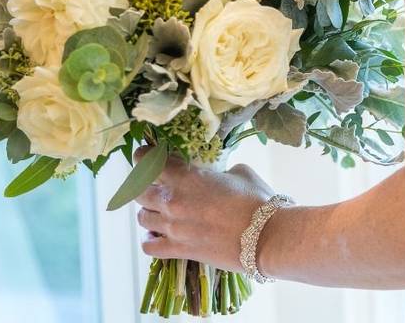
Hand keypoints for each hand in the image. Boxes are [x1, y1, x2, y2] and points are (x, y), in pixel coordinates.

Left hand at [134, 147, 274, 270]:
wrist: (266, 236)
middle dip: (144, 185)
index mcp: (185, 177)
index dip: (144, 156)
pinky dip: (150, 239)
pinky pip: (149, 246)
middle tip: (154, 183)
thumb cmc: (257, 200)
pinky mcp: (179, 250)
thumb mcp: (240, 173)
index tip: (145, 154)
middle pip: (138, 191)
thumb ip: (220, 172)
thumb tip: (218, 176)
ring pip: (142, 218)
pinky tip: (159, 235)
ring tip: (159, 210)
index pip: (148, 161)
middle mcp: (172, 201)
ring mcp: (173, 228)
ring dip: (149, 211)